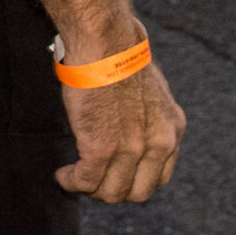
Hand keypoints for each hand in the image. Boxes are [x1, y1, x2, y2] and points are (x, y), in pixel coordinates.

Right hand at [55, 53, 185, 204]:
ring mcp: (132, 148)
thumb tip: (128, 124)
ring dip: (90, 189)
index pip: (159, 176)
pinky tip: (63, 175)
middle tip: (92, 178)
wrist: (105, 41)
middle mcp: (159, 143)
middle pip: (138, 192)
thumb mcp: (148, 90)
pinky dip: (72, 182)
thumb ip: (146, 116)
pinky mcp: (102, 148)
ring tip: (74, 177)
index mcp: (172, 128)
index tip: (114, 172)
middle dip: (113, 189)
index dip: (134, 179)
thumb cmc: (118, 53)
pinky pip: (86, 181)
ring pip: (112, 192)